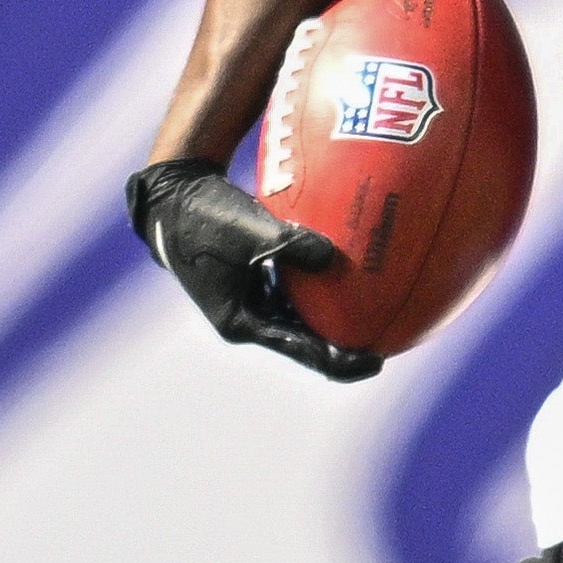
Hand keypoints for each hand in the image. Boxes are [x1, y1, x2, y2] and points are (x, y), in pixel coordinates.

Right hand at [126, 159, 377, 382]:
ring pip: (301, 319)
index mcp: (242, 322)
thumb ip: (291, 243)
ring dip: (333, 319)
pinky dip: (320, 290)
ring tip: (375, 315)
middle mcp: (248, 318)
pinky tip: (350, 276)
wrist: (174, 200)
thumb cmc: (206, 217)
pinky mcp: (253, 280)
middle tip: (388, 342)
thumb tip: (333, 255)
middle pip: (306, 343)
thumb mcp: (249, 230)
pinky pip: (296, 292)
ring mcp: (250, 300)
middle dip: (344, 345)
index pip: (302, 352)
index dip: (341, 362)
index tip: (377, 361)